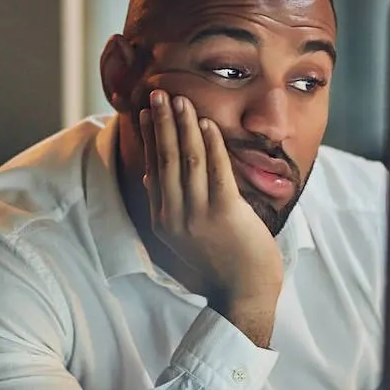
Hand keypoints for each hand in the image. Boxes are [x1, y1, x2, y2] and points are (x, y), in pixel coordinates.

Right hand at [140, 90, 283, 345]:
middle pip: (165, 159)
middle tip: (158, 94)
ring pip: (187, 160)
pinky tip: (206, 124)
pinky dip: (210, 144)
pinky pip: (215, 171)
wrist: (244, 295)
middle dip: (161, 123)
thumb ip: (167, 209)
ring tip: (181, 101)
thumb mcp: (181, 239)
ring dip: (183, 126)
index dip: (149, 138)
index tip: (145, 112)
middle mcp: (175, 216)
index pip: (152, 169)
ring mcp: (198, 215)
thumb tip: (151, 179)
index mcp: (163, 221)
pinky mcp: (224, 213)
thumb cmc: (218, 266)